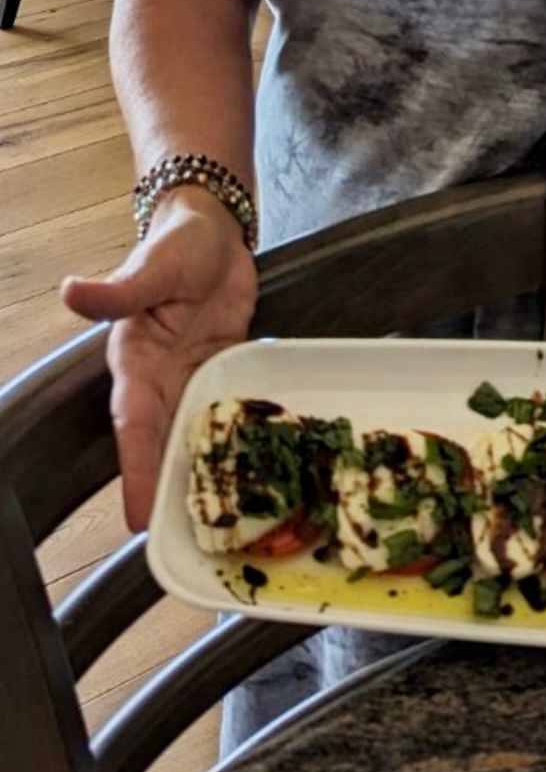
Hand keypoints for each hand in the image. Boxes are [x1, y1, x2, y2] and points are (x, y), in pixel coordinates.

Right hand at [61, 199, 257, 530]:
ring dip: (201, 471)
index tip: (135, 516)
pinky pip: (228, 410)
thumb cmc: (176, 245)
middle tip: (175, 541)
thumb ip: (117, 290)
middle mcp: (162, 378)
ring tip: (215, 523)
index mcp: (135, 360)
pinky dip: (235, 439)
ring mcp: (194, 376)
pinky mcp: (225, 367)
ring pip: (194, 432)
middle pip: (163, 442)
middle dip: (167, 488)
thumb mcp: (150, 268)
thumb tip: (71, 292)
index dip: (136, 469)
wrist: (214, 230)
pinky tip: (250, 470)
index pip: (134, 425)